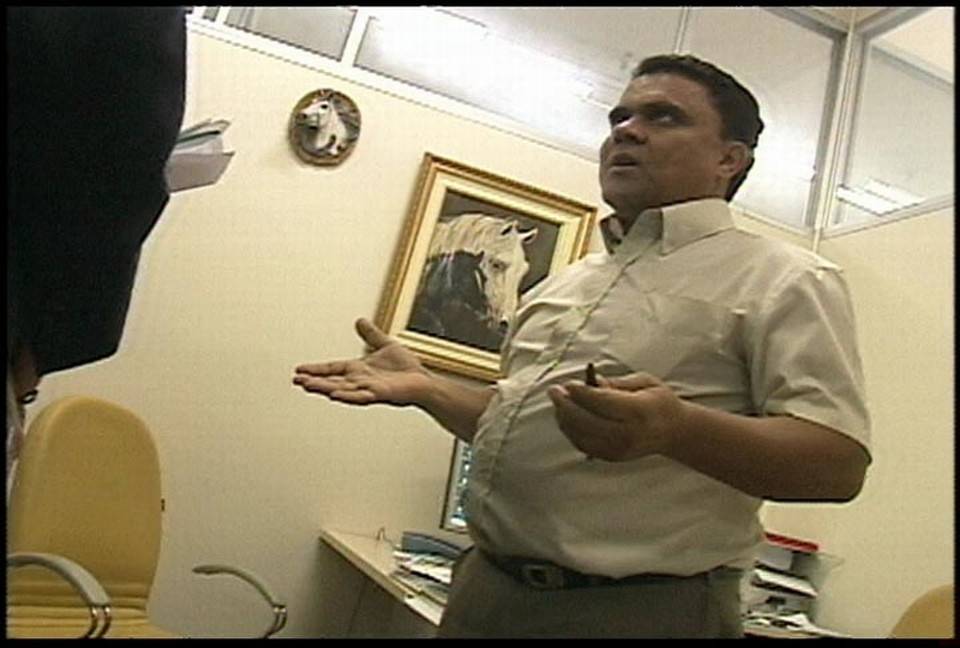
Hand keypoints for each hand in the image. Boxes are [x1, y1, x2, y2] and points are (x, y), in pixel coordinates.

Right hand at [293, 318, 430, 405]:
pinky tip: (334, 395)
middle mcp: (360, 381)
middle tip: (296, 380)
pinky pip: (360, 396)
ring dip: (324, 388)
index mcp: (358, 370)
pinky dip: (347, 396)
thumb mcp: (385, 345)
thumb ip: (371, 335)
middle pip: (332, 381)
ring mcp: (368, 389)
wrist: (423, 381)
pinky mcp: (379, 394)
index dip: (316, 369)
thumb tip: (360, 321)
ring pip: (341, 389)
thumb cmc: (407, 368)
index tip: (299, 370)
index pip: (332, 369)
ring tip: (308, 386)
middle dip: (314, 381)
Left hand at [547, 372, 689, 461]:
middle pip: (586, 421)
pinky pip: (583, 445)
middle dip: (565, 405)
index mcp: (638, 411)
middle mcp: (628, 433)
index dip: (581, 393)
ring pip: (580, 435)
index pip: (601, 403)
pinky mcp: (612, 457)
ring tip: (559, 402)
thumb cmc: (659, 401)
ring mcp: (619, 449)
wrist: (675, 432)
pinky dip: (570, 431)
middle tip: (554, 391)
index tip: (567, 384)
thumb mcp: (644, 382)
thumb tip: (592, 382)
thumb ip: (616, 383)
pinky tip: (565, 418)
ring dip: (564, 418)